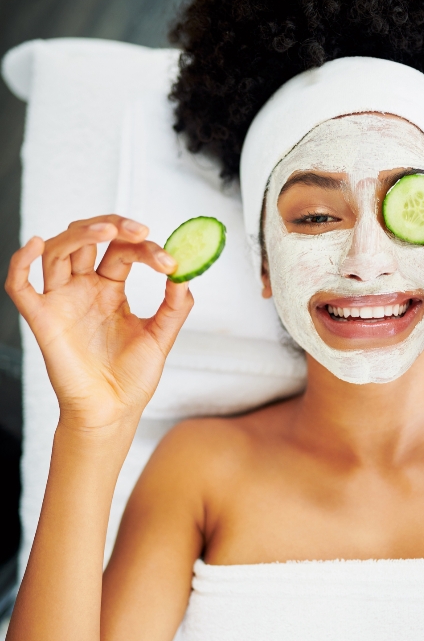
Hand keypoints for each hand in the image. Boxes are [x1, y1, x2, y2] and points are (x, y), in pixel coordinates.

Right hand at [5, 216, 192, 431]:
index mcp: (110, 290)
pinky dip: (21, 262)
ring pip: (58, 251)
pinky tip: (38, 244)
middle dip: (112, 227)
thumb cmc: (130, 380)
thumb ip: (175, 306)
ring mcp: (62, 301)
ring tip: (106, 231)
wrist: (112, 413)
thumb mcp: (161, 338)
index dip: (145, 249)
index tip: (170, 261)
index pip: (122, 251)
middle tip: (140, 231)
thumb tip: (186, 273)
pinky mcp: (42, 319)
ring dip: (80, 234)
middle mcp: (83, 289)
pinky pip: (20, 285)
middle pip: (87, 239)